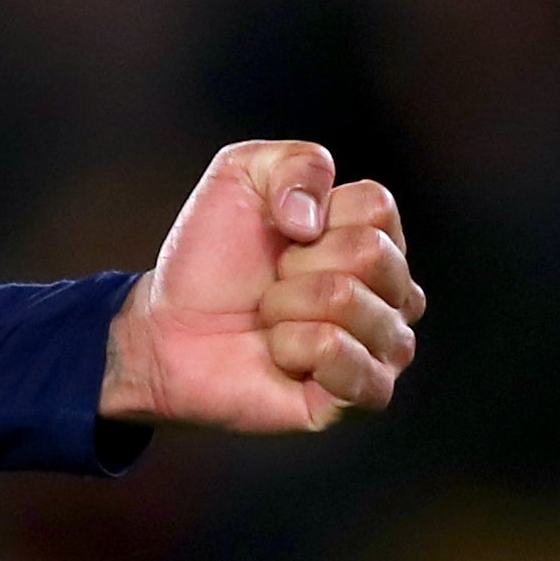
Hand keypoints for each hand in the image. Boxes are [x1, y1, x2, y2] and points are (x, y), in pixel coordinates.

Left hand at [99, 140, 420, 434]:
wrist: (166, 327)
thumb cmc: (210, 256)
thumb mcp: (240, 176)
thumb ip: (295, 163)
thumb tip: (314, 219)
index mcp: (376, 239)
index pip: (377, 206)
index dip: (312, 214)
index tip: (282, 233)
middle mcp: (393, 295)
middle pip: (370, 254)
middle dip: (296, 264)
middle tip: (270, 283)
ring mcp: (383, 349)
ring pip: (349, 302)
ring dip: (285, 306)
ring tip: (270, 320)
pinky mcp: (361, 397)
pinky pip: (344, 359)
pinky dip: (293, 348)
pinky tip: (280, 356)